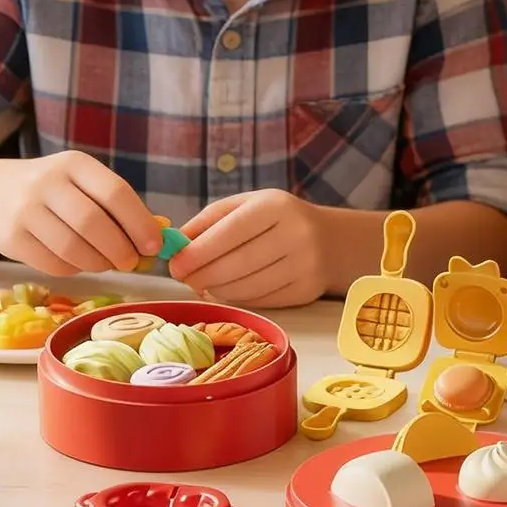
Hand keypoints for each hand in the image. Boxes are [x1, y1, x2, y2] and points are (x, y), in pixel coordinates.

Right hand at [0, 151, 162, 274]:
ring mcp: (24, 210)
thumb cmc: (56, 192)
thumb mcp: (85, 185)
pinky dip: (74, 269)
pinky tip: (78, 262)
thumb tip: (161, 234)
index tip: (153, 245)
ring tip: (106, 263)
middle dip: (120, 249)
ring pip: (72, 248)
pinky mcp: (11, 238)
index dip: (139, 223)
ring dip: (98, 263)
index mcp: (74, 164)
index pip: (115, 192)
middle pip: (93, 223)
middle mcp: (46, 182)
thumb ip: (119, 206)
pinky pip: (53, 263)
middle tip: (131, 262)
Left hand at [171, 189, 329, 306]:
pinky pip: (261, 300)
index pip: (230, 232)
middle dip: (203, 276)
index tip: (175, 265)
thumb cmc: (277, 220)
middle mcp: (295, 234)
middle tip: (185, 279)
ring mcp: (304, 265)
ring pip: (247, 287)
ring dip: (217, 290)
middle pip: (237, 264)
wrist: (330, 240)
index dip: (198, 252)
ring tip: (206, 284)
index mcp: (276, 207)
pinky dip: (238, 298)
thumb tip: (175, 245)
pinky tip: (229, 290)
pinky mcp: (306, 290)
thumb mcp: (246, 206)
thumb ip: (208, 222)